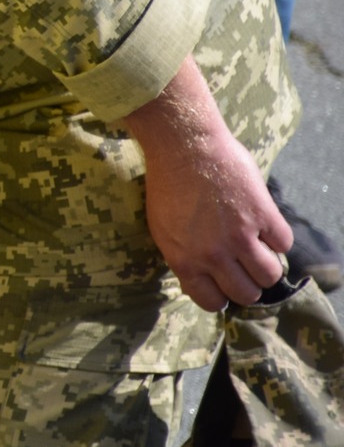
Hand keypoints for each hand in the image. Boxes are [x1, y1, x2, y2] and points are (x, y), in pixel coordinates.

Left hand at [123, 57, 294, 309]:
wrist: (183, 144)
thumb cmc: (167, 182)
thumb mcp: (163, 228)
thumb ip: (184, 255)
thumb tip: (202, 277)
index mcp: (184, 260)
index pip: (211, 302)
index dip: (220, 295)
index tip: (224, 285)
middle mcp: (213, 255)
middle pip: (246, 293)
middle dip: (247, 283)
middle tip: (244, 266)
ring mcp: (240, 236)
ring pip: (270, 275)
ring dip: (266, 265)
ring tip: (257, 249)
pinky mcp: (263, 216)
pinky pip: (283, 244)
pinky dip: (277, 237)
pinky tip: (264, 225)